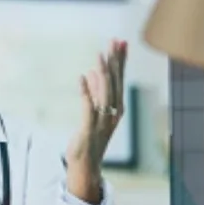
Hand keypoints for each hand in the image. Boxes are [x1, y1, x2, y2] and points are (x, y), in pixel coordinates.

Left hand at [65, 40, 127, 203]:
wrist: (87, 163)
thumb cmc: (92, 136)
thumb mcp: (97, 112)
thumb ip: (97, 92)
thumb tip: (96, 71)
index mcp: (118, 107)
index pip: (121, 78)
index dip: (121, 60)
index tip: (122, 41)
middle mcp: (113, 112)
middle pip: (115, 81)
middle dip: (115, 60)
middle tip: (114, 40)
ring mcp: (102, 120)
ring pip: (104, 92)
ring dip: (102, 72)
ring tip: (99, 55)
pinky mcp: (89, 128)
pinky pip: (88, 107)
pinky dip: (85, 92)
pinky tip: (81, 77)